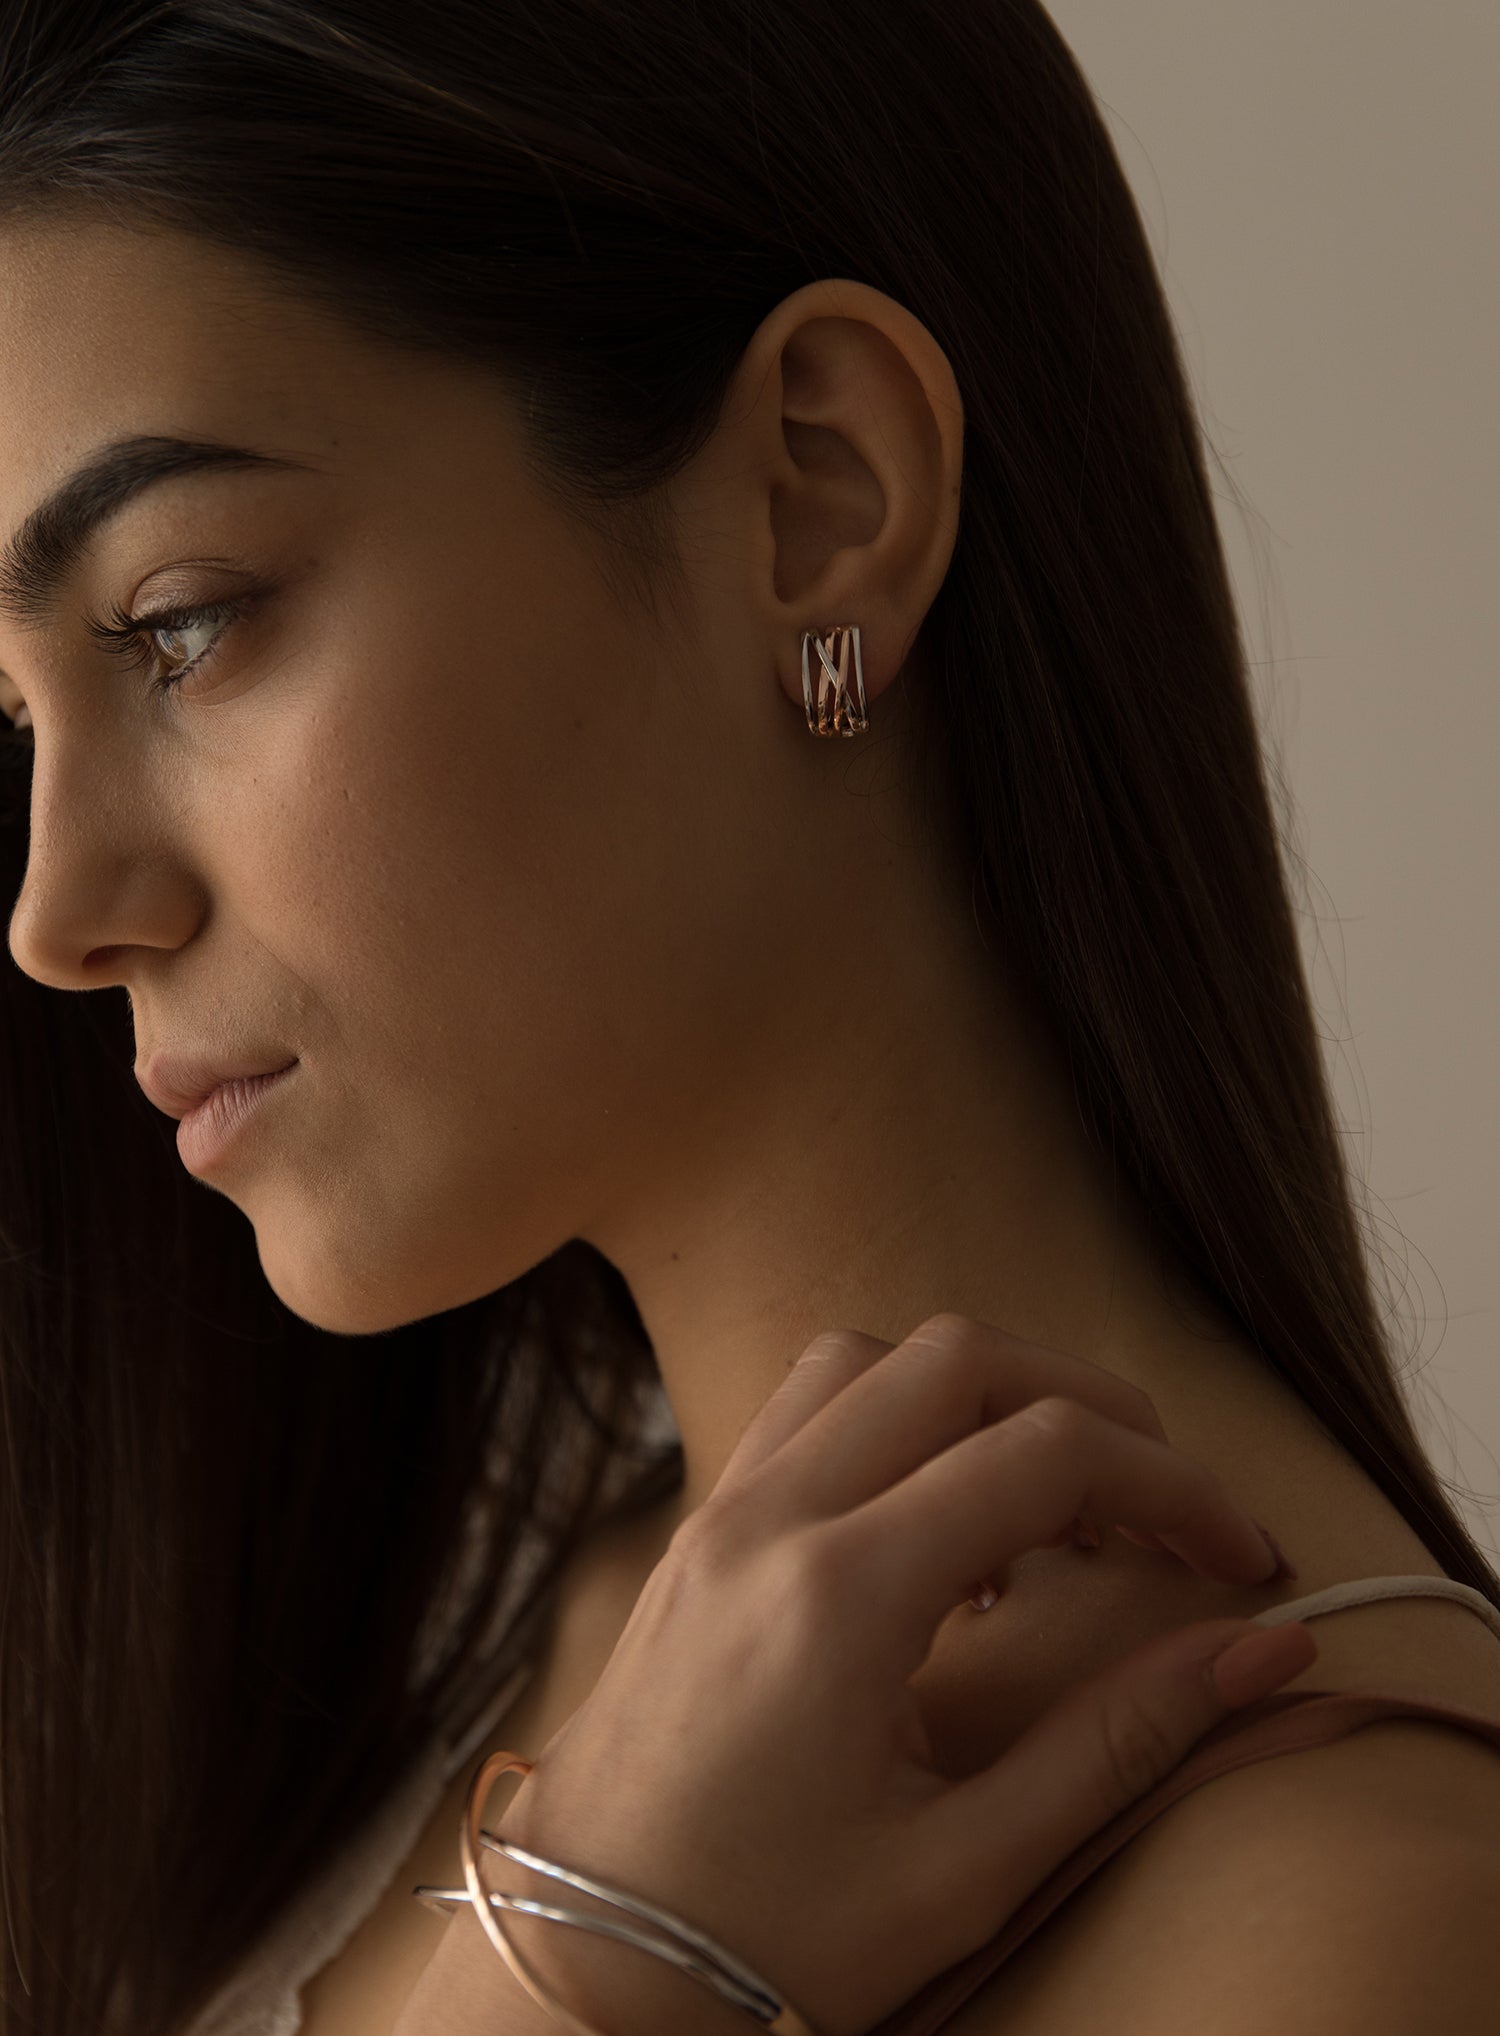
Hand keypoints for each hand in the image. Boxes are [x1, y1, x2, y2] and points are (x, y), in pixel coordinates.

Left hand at [436, 1314, 1314, 2035]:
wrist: (579, 1972)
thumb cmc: (758, 1944)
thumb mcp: (961, 1870)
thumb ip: (1117, 1742)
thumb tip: (1262, 1653)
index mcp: (837, 1595)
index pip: (1045, 1453)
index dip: (1172, 1484)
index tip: (1242, 1556)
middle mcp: (770, 1519)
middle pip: (959, 1358)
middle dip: (1088, 1402)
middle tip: (1163, 1505)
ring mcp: (719, 1514)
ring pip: (871, 1360)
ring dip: (982, 1398)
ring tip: (1050, 1517)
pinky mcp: (697, 1535)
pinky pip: (806, 1412)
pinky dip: (898, 1424)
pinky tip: (942, 1537)